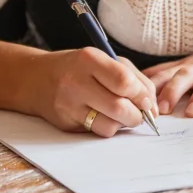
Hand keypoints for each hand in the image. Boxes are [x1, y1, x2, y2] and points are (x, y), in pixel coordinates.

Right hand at [29, 48, 157, 137]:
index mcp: (89, 59)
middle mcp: (75, 82)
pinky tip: (104, 116)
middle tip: (140, 113)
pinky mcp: (65, 124)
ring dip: (123, 124)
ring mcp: (68, 105)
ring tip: (121, 114)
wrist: (38, 79)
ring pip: (109, 126)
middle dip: (137, 115)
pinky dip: (108, 127)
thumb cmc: (80, 68)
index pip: (123, 81)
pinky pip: (97, 133)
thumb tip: (154, 106)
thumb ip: (134, 78)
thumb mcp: (106, 60)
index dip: (142, 94)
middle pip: (118, 107)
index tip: (148, 100)